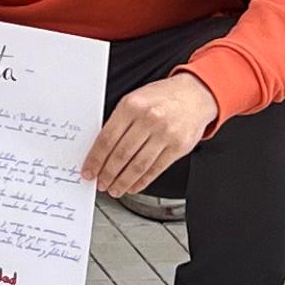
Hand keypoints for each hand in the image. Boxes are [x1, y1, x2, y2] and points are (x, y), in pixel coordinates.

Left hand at [84, 71, 218, 195]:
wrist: (195, 95)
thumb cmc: (162, 97)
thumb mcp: (134, 99)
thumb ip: (118, 121)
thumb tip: (100, 150)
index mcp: (132, 106)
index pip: (107, 139)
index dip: (95, 159)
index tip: (89, 171)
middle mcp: (149, 119)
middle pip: (121, 154)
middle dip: (108, 174)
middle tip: (101, 183)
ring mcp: (165, 134)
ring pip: (138, 165)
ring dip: (123, 181)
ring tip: (115, 189)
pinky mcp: (178, 147)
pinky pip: (156, 169)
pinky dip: (142, 181)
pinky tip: (134, 186)